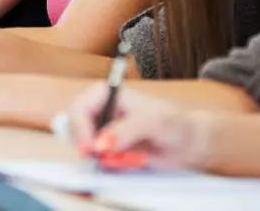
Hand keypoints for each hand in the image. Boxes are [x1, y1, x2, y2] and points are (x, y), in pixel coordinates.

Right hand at [66, 84, 208, 168]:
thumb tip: (101, 144)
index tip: (89, 149)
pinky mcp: (107, 150)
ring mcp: (101, 131)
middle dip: (88, 146)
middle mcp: (100, 111)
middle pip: (74, 129)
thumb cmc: (172, 122)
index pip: (79, 109)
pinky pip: (96, 160)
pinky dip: (106, 165)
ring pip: (84, 147)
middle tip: (102, 159)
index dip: (79, 129)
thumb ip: (126, 130)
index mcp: (106, 94)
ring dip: (100, 157)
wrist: (185, 143)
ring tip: (124, 158)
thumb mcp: (152, 121)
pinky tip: (125, 162)